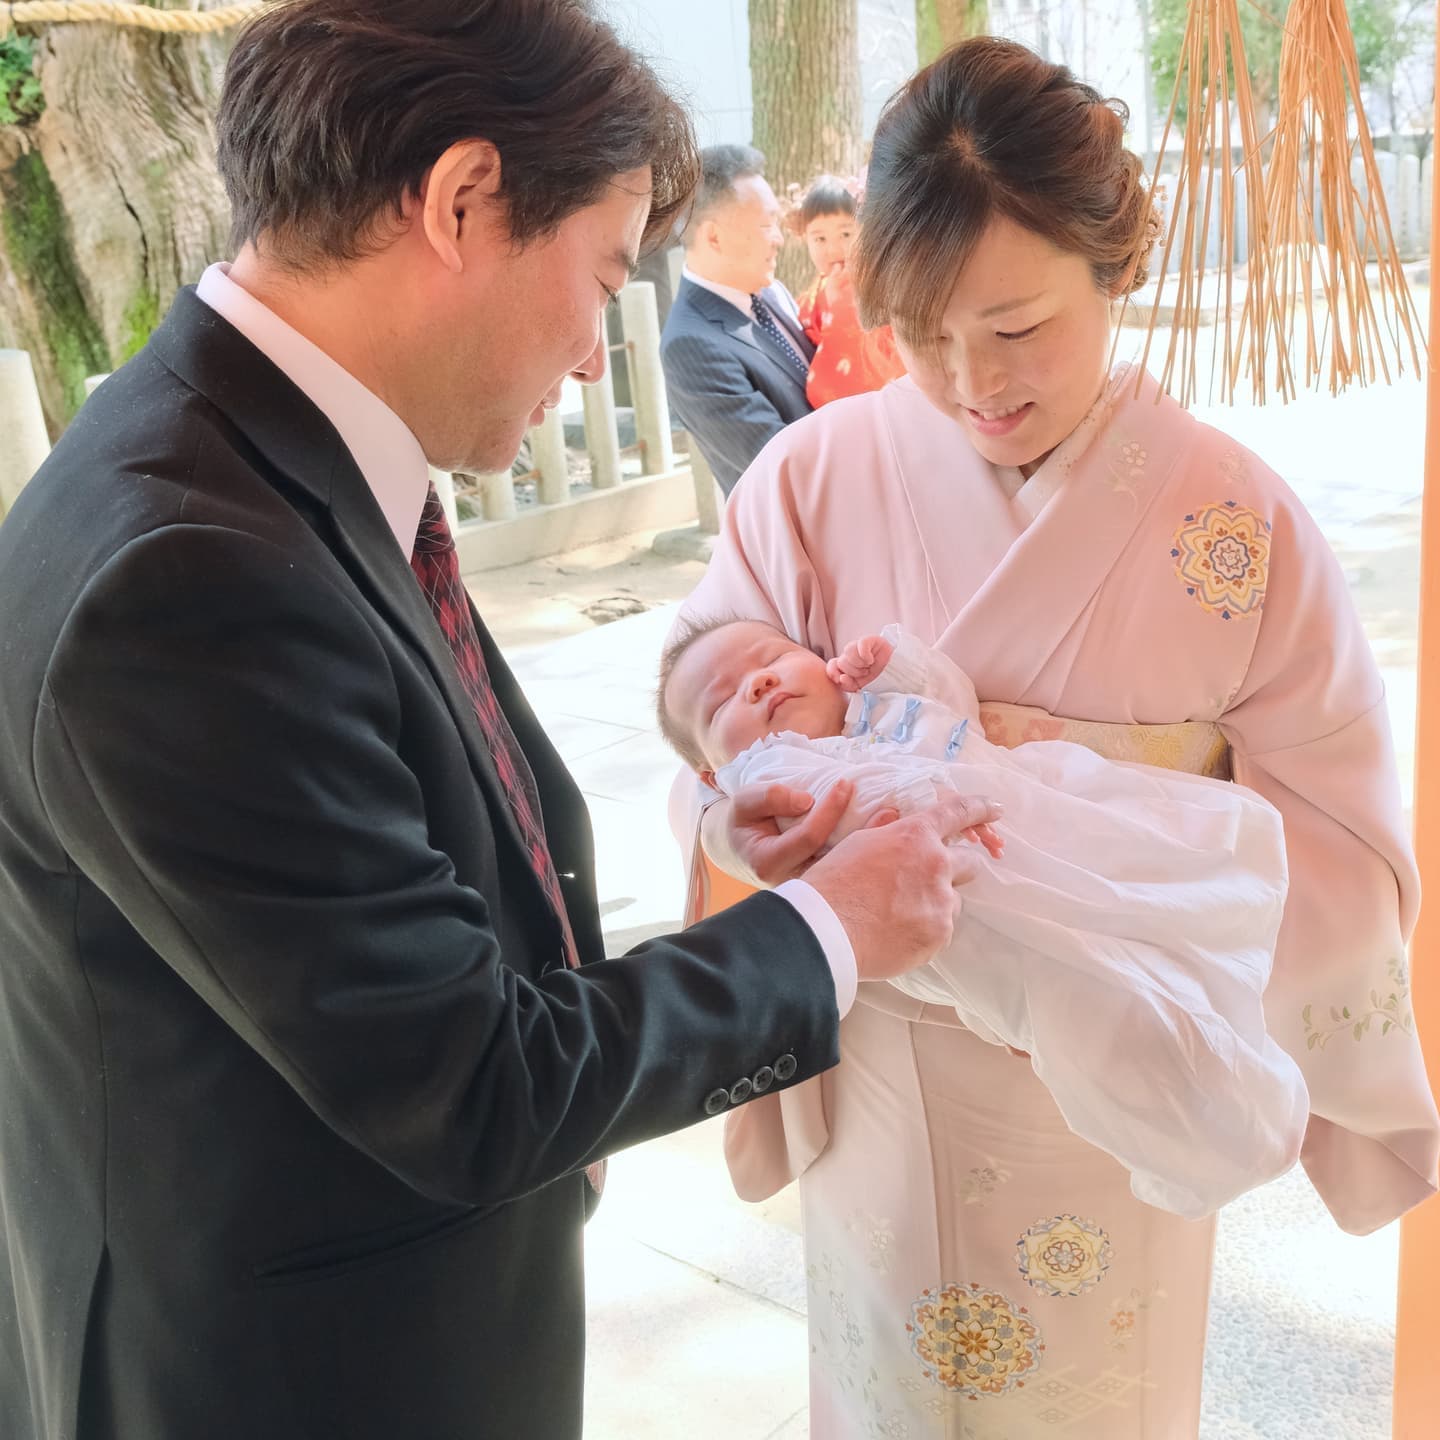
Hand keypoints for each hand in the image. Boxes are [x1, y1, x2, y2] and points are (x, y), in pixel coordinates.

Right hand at [704, 779, 880, 888]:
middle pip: (836, 863)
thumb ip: (769, 797)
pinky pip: (851, 874)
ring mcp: (812, 889)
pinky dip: (871, 858)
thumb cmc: (748, 822)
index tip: (845, 784)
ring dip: (874, 851)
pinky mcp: (826, 888)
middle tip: (890, 811)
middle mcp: (794, 882)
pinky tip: (890, 839)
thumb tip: (806, 800)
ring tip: (895, 824)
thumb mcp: (745, 803)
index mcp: (770, 862)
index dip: (828, 810)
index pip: (808, 837)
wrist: (746, 847)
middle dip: (864, 838)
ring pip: (847, 874)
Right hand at [804, 790, 1002, 981]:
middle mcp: (936, 865)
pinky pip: (942, 930)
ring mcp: (941, 902)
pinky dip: (926, 931)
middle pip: (970, 863)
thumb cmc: (832, 884)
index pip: (958, 812)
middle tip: (927, 882)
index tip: (995, 810)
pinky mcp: (940, 935)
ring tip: (899, 916)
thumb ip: (884, 830)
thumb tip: (896, 818)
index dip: (980, 808)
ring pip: (953, 901)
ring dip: (935, 904)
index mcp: (915, 835)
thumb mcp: (856, 844)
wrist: (824, 931)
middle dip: (955, 869)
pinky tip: (897, 934)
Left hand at [825, 634, 893, 692]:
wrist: (896, 675)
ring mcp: (859, 647)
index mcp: (846, 666)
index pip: (832, 665)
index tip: (841, 679)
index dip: (833, 672)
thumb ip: (847, 685)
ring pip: (848, 651)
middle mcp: (850, 655)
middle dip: (853, 671)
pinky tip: (870, 660)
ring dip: (859, 663)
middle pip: (841, 661)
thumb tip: (841, 678)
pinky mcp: (870, 640)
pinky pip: (861, 643)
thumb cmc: (877, 681)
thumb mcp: (860, 687)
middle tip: (865, 673)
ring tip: (869, 667)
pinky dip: (865, 653)